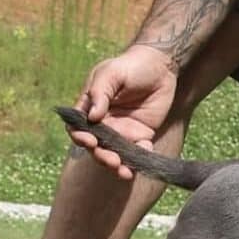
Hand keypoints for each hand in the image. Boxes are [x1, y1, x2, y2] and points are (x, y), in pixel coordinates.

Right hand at [70, 44, 177, 179]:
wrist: (161, 67)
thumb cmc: (131, 66)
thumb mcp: (111, 74)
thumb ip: (101, 93)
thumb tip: (92, 116)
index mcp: (89, 108)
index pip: (78, 128)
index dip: (80, 137)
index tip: (89, 140)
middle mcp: (104, 123)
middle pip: (96, 146)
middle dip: (101, 155)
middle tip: (112, 160)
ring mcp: (122, 131)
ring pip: (116, 153)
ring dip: (118, 165)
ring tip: (124, 172)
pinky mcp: (142, 135)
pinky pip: (139, 151)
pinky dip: (139, 159)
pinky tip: (143, 160)